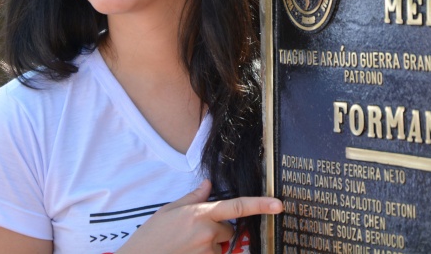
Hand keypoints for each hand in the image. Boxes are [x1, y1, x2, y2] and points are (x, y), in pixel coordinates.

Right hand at [118, 179, 281, 253]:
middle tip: (191, 235)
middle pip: (227, 229)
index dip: (260, 205)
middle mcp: (207, 232)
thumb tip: (208, 183)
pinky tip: (186, 253)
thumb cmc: (151, 236)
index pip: (237, 206)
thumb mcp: (169, 210)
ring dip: (208, 247)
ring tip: (184, 247)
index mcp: (200, 213)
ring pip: (219, 247)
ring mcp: (208, 252)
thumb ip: (193, 198)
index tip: (278, 205)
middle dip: (216, 231)